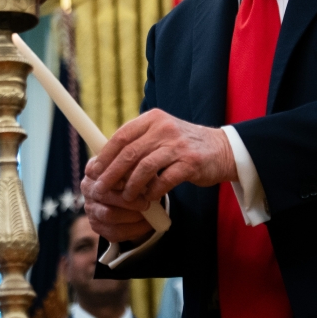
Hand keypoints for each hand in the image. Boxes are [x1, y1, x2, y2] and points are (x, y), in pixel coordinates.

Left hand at [81, 109, 236, 237]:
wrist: (222, 149)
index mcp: (153, 119)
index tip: (94, 171)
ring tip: (127, 198)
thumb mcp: (161, 134)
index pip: (121, 136)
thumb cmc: (184, 145)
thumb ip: (138, 143)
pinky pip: (164, 180)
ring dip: (131, 187)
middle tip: (100, 189)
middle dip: (112, 174)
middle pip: (129, 153)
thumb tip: (105, 162)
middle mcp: (165, 128)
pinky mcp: (191, 163)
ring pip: (144, 168)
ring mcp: (178, 145)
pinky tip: (149, 198)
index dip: (105, 156)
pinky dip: (153, 191)